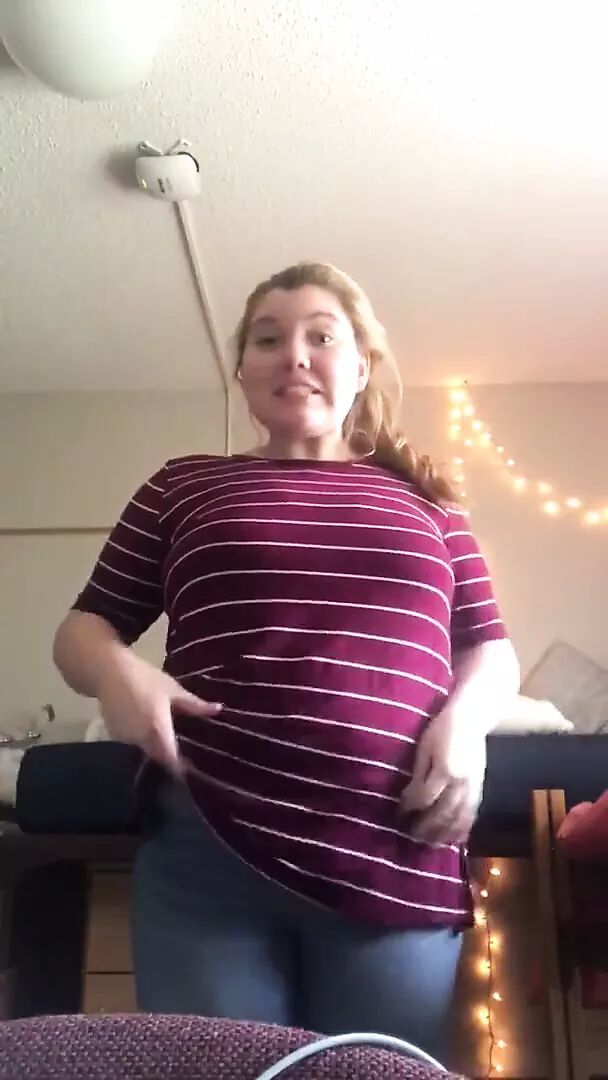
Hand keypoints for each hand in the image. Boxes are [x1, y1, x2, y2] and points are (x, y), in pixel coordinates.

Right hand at [96, 653, 221, 774]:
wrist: (108, 671)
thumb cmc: (144, 678)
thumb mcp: (172, 689)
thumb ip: (195, 705)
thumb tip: (218, 709)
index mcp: (158, 729)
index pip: (171, 759)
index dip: (181, 768)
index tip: (191, 770)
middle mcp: (140, 739)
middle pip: (158, 758)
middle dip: (169, 759)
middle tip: (183, 757)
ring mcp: (125, 739)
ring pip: (145, 752)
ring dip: (155, 751)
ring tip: (167, 744)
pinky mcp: (114, 736)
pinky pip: (132, 745)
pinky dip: (142, 742)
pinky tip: (148, 734)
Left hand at [400, 707, 485, 843]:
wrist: (472, 718)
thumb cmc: (442, 728)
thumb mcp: (425, 747)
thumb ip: (419, 772)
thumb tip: (409, 795)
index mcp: (444, 770)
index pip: (424, 797)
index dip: (410, 807)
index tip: (399, 812)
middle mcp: (461, 783)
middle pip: (442, 813)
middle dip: (426, 827)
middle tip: (411, 836)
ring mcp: (473, 787)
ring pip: (459, 818)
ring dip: (445, 833)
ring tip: (431, 844)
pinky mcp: (480, 787)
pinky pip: (473, 813)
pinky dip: (464, 828)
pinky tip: (455, 837)